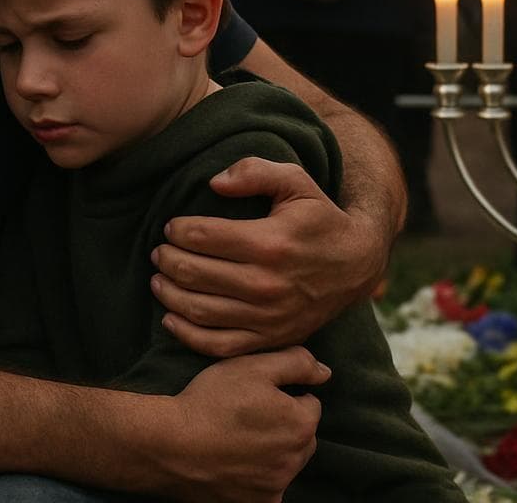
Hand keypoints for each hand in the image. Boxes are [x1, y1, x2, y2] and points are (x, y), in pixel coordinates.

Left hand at [152, 157, 379, 355]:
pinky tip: (171, 319)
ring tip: (159, 280)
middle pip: (195, 273)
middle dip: (168, 260)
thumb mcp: (296, 183)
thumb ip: (256, 171)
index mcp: (270, 242)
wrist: (356, 265)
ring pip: (200, 310)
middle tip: (160, 252)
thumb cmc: (320, 219)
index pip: (203, 237)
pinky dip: (187, 335)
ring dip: (169, 295)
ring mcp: (268, 316)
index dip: (178, 230)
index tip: (172, 227)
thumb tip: (214, 183)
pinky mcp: (270, 339)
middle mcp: (267, 283)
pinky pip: (218, 345)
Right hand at [157, 349, 326, 502]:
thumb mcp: (252, 366)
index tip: (258, 396)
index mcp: (300, 424)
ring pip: (286, 463)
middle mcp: (295, 460)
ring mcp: (276, 486)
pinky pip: (269, 490)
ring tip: (238, 439)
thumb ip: (296, 363)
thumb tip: (326, 372)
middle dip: (284, 426)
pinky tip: (237, 465)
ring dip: (273, 453)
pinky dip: (259, 480)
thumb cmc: (211, 401)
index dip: (285, 396)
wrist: (170, 445)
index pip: (310, 405)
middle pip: (302, 437)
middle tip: (248, 416)